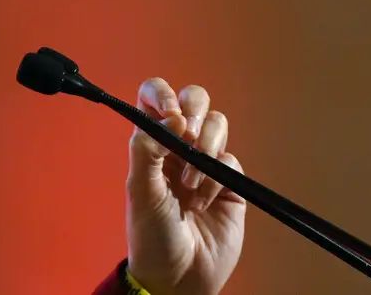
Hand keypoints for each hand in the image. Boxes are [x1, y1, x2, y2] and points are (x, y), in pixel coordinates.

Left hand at [125, 78, 245, 294]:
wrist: (179, 276)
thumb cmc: (151, 236)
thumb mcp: (139, 190)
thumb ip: (148, 149)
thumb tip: (172, 117)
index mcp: (150, 143)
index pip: (155, 97)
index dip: (163, 94)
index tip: (170, 114)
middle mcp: (178, 146)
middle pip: (194, 101)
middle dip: (195, 111)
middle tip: (188, 136)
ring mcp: (206, 162)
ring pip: (217, 125)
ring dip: (206, 148)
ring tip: (190, 183)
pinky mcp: (229, 181)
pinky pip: (230, 159)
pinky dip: (216, 178)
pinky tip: (202, 202)